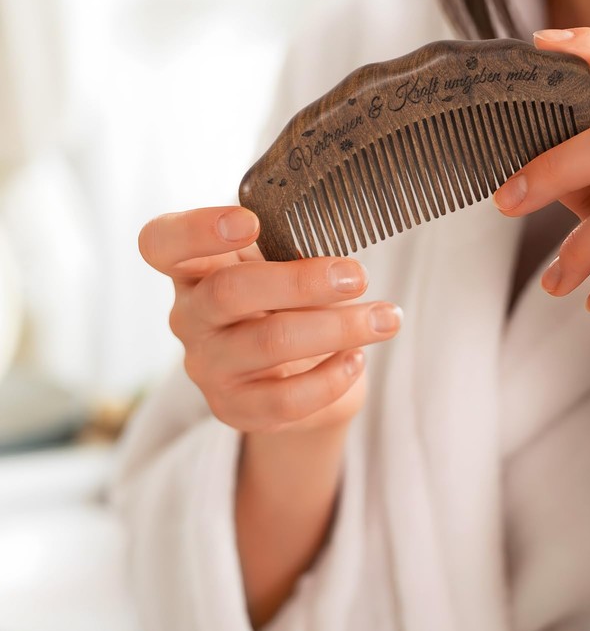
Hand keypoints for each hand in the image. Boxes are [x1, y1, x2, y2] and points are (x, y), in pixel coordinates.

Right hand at [138, 206, 402, 432]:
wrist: (293, 374)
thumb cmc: (286, 302)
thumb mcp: (281, 265)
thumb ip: (290, 248)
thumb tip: (338, 240)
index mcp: (195, 267)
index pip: (162, 243)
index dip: (197, 229)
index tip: (250, 221)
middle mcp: (190, 316)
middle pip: (228, 292)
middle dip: (301, 282)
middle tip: (358, 276)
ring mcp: (208, 365)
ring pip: (268, 343)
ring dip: (338, 327)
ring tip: (386, 318)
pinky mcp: (236, 408)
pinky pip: (284, 399)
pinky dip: (330, 377)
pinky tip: (358, 358)